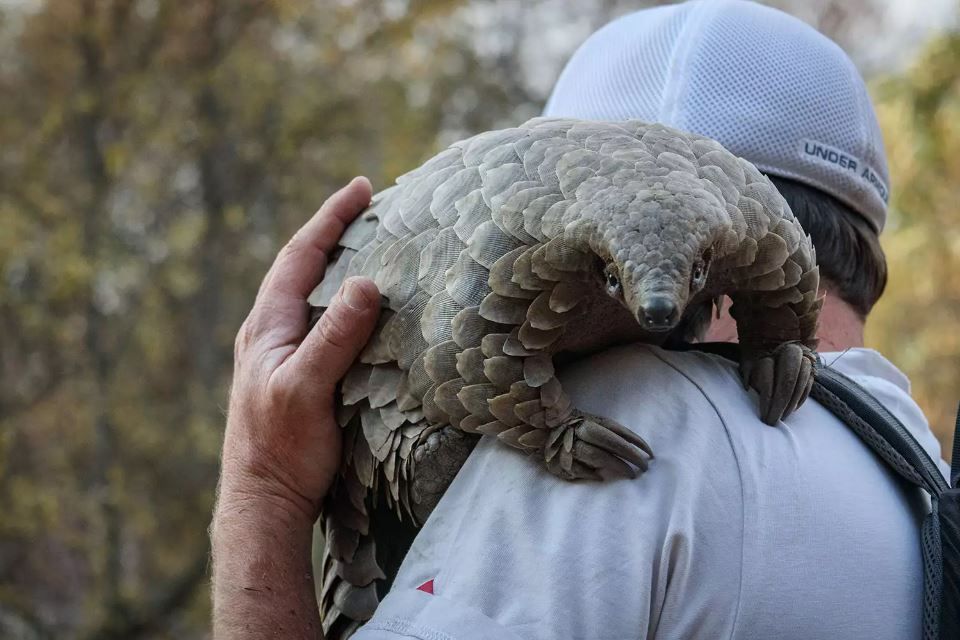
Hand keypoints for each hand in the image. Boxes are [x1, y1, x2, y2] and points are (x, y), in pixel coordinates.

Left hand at [219, 177, 380, 524]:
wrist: (262, 502)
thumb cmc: (281, 448)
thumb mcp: (307, 388)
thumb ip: (334, 337)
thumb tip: (365, 283)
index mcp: (268, 326)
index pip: (300, 256)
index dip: (330, 219)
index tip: (361, 188)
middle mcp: (269, 334)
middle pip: (302, 268)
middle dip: (334, 234)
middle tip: (369, 210)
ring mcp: (279, 356)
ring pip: (310, 296)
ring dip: (338, 267)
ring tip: (370, 249)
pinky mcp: (294, 378)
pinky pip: (319, 324)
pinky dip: (341, 303)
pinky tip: (361, 312)